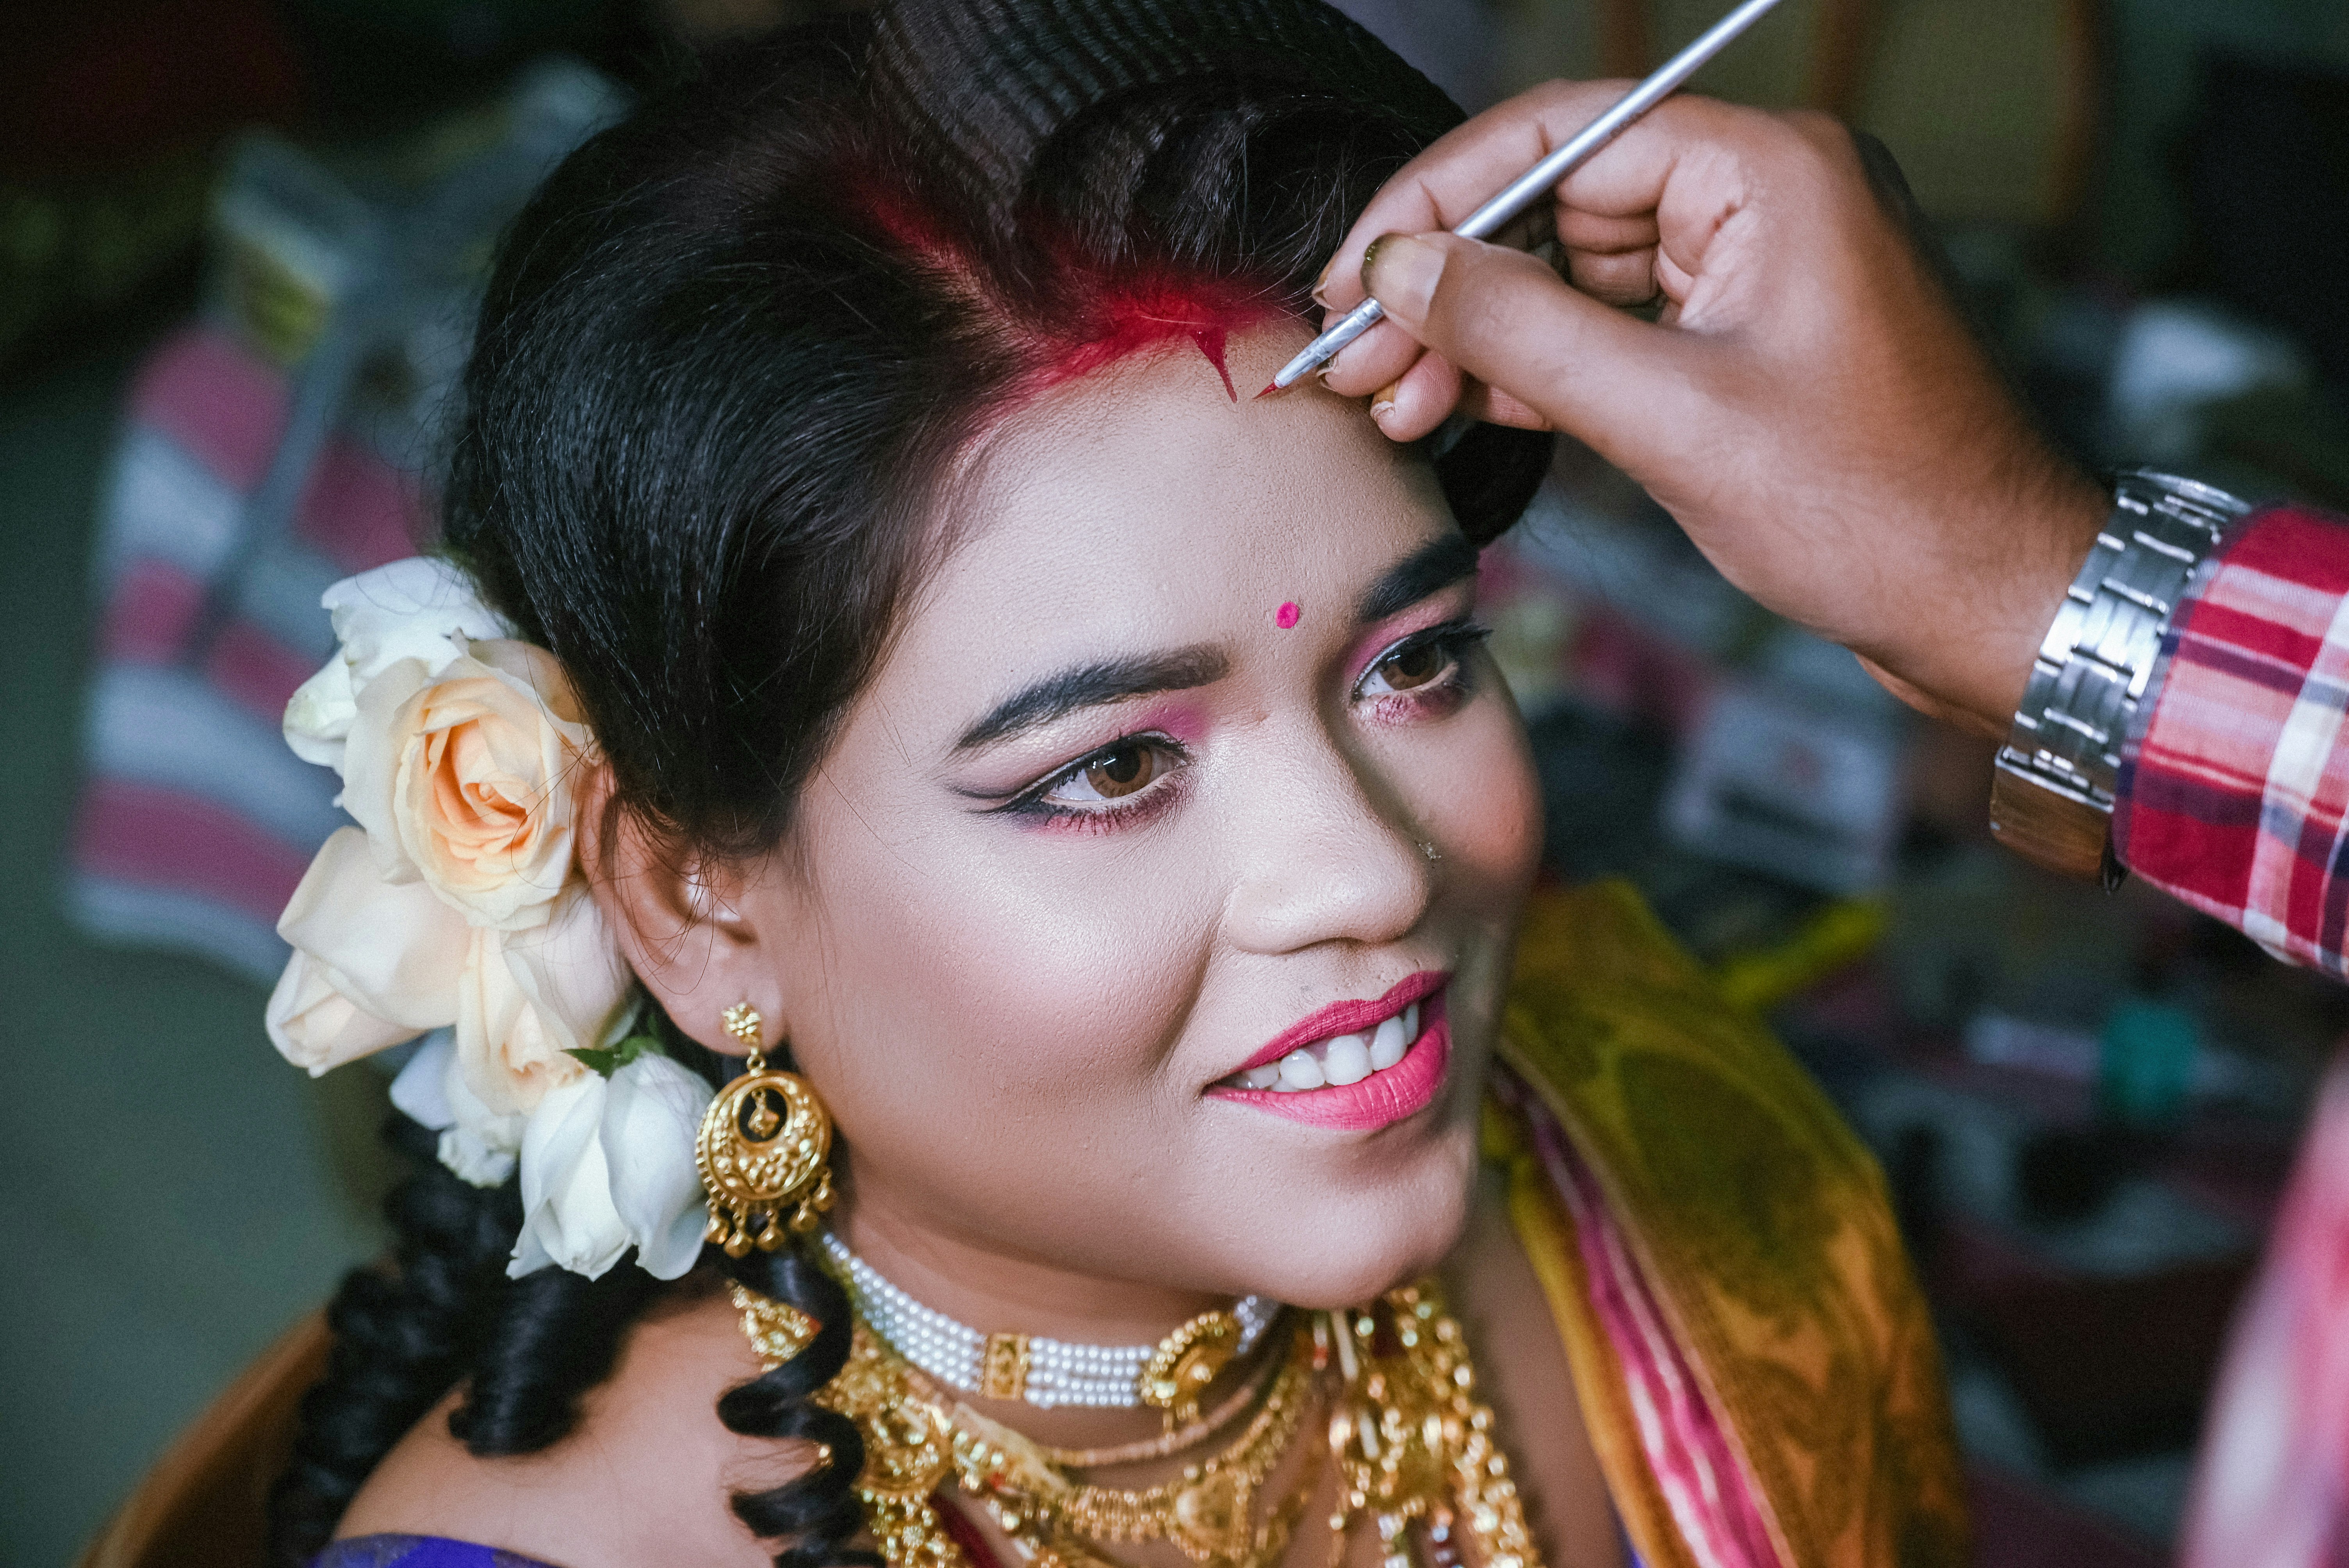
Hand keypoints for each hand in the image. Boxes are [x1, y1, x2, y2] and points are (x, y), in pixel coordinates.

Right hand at [1313, 81, 2107, 737]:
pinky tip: (1456, 406)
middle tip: (1353, 357)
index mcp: (1770, 174)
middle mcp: (1763, 200)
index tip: (1356, 269)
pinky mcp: (1742, 344)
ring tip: (1387, 399)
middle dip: (1447, 283)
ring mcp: (1753, 273)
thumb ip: (1523, 333)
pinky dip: (1535, 371)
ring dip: (1478, 337)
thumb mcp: (1673, 420)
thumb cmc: (1881, 513)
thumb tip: (1403, 270)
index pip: (1561, 136)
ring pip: (1573, 275)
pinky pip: (1613, 332)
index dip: (1438, 198)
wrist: (1993, 605)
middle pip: (1557, 204)